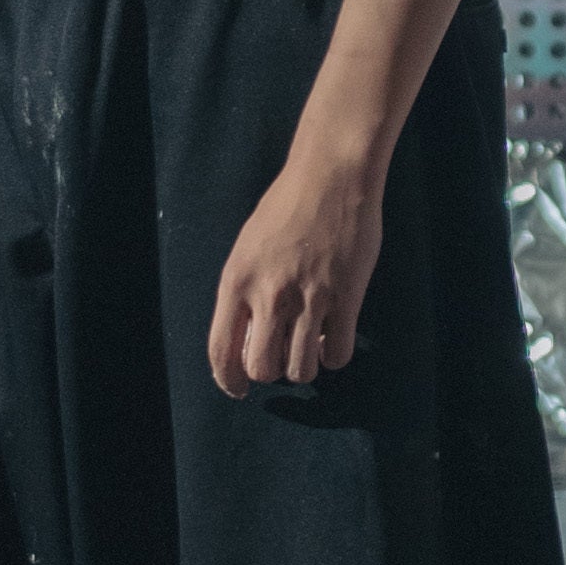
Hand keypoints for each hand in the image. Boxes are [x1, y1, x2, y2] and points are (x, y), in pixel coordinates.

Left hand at [207, 142, 384, 397]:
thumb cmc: (288, 207)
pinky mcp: (345, 296)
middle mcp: (268, 294)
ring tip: (311, 344)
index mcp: (236, 281)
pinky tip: (335, 337)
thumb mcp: (248, 247)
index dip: (228, 380)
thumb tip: (249, 337)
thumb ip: (245, 291)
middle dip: (273, 370)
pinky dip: (335, 356)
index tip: (239, 389)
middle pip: (263, 369)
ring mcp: (308, 297)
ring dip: (305, 366)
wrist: (330, 175)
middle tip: (284, 353)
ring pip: (301, 370)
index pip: (220, 351)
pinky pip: (337, 354)